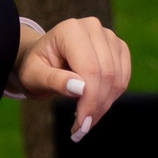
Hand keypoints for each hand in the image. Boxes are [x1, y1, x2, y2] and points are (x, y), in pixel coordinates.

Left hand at [14, 16, 131, 140]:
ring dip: (104, 105)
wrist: (43, 58)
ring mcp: (109, 37)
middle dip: (97, 106)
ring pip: (117, 79)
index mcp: (70, 30)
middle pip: (107, 74)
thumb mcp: (34, 76)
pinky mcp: (118, 48)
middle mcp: (93, 28)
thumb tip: (80, 88)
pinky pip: (123, 78)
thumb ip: (54, 80)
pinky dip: (111, 98)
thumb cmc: (35, 67)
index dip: (89, 100)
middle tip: (83, 128)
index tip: (81, 125)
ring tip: (86, 120)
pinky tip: (95, 107)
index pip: (90, 69)